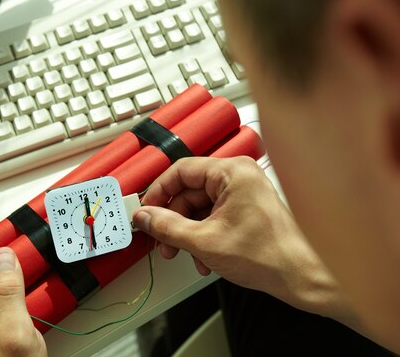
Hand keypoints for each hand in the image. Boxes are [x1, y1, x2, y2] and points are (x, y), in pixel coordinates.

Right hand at [133, 156, 344, 316]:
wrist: (304, 278)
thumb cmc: (271, 255)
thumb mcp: (204, 242)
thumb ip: (167, 227)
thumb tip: (145, 217)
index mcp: (232, 172)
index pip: (180, 171)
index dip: (158, 193)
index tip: (146, 210)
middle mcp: (239, 177)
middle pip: (189, 191)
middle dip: (173, 220)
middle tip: (161, 239)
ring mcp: (244, 193)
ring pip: (200, 207)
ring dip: (188, 233)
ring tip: (184, 254)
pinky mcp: (247, 209)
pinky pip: (214, 216)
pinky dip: (203, 236)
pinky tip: (203, 258)